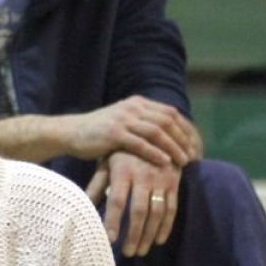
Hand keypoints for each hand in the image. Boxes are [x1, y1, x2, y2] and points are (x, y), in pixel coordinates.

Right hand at [63, 95, 202, 166]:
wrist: (69, 133)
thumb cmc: (96, 133)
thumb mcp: (122, 123)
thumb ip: (142, 124)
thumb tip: (166, 136)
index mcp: (138, 103)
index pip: (171, 113)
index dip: (187, 130)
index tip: (196, 147)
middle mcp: (133, 108)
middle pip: (168, 121)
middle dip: (184, 139)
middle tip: (194, 156)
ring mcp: (123, 119)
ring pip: (157, 131)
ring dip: (173, 147)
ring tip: (184, 161)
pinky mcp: (113, 133)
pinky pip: (140, 143)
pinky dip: (155, 152)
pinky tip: (165, 162)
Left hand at [90, 150, 181, 255]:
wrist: (153, 133)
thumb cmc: (122, 154)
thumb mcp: (106, 165)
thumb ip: (96, 186)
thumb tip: (80, 205)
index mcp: (123, 171)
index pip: (116, 200)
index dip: (112, 221)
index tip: (109, 240)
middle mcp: (144, 175)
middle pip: (139, 211)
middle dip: (133, 234)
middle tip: (127, 253)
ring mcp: (161, 179)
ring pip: (156, 212)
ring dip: (148, 234)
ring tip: (140, 251)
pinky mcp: (174, 182)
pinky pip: (172, 208)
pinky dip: (166, 226)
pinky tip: (158, 240)